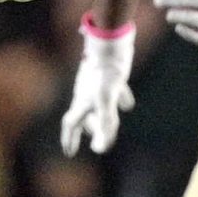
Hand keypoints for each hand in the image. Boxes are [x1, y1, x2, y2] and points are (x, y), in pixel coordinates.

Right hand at [59, 20, 134, 155]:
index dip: (70, 139)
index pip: (72, 124)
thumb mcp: (106, 101)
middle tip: (95, 142)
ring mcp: (97, 84)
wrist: (110, 43)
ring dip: (102, 117)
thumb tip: (101, 149)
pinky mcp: (109, 76)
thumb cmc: (106, 73)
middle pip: (84, 117)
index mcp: (82, 102)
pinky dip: (119, 99)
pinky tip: (127, 104)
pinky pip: (113, 91)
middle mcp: (86, 94)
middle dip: (89, 130)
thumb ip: (105, 124)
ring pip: (97, 105)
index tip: (70, 153)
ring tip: (108, 125)